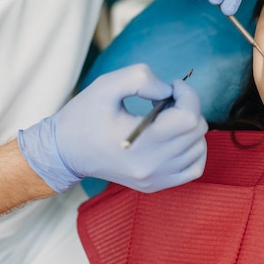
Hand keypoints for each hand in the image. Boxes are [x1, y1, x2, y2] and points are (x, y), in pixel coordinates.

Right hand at [18, 64, 207, 192]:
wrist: (64, 152)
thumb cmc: (83, 116)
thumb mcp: (106, 85)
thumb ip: (141, 78)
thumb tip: (168, 91)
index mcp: (140, 143)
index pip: (188, 117)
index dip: (187, 94)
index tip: (172, 86)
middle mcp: (151, 166)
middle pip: (196, 130)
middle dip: (187, 107)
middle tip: (165, 100)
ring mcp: (155, 179)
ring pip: (199, 147)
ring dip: (189, 126)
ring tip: (166, 118)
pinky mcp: (156, 185)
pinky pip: (194, 168)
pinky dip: (193, 149)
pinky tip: (175, 137)